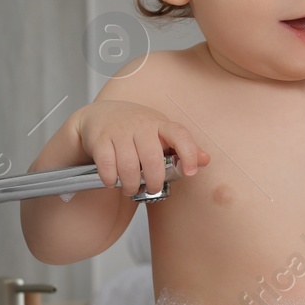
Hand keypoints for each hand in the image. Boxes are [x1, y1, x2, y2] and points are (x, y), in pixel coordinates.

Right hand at [71, 99, 208, 194]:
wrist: (100, 115)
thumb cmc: (136, 129)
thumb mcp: (160, 134)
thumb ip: (182, 148)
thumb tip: (205, 160)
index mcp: (160, 124)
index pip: (179, 135)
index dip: (188, 154)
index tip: (189, 173)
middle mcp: (141, 125)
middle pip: (152, 159)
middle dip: (153, 181)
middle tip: (151, 188)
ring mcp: (119, 131)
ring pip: (128, 165)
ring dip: (130, 184)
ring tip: (130, 188)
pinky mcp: (100, 139)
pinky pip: (107, 165)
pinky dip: (110, 179)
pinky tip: (112, 182)